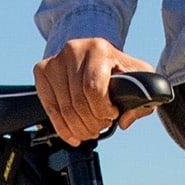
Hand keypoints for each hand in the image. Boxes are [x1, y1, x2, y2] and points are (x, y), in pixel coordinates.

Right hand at [34, 37, 156, 144]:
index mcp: (98, 48)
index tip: (112, 114)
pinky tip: (73, 135)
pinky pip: (49, 108)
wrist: (95, 55)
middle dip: (92, 123)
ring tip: (90, 131)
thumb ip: (142, 99)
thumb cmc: (117, 68)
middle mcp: (74, 50)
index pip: (93, 89)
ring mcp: (55, 61)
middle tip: (101, 127)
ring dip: (79, 128)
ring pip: (63, 109)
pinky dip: (62, 128)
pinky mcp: (42, 71)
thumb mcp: (137, 77)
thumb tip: (123, 121)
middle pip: (78, 102)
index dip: (103, 110)